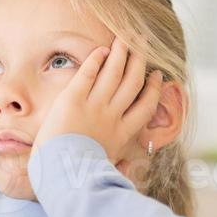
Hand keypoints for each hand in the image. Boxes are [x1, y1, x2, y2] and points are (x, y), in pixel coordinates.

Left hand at [34, 39, 163, 166]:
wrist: (60, 174)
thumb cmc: (79, 177)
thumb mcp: (106, 173)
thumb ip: (120, 168)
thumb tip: (130, 172)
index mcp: (122, 134)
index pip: (145, 106)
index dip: (153, 88)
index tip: (156, 75)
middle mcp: (112, 117)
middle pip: (132, 83)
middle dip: (139, 62)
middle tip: (142, 46)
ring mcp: (94, 106)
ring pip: (114, 73)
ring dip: (122, 53)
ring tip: (126, 38)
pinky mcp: (72, 99)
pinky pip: (88, 73)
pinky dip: (96, 59)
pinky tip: (101, 49)